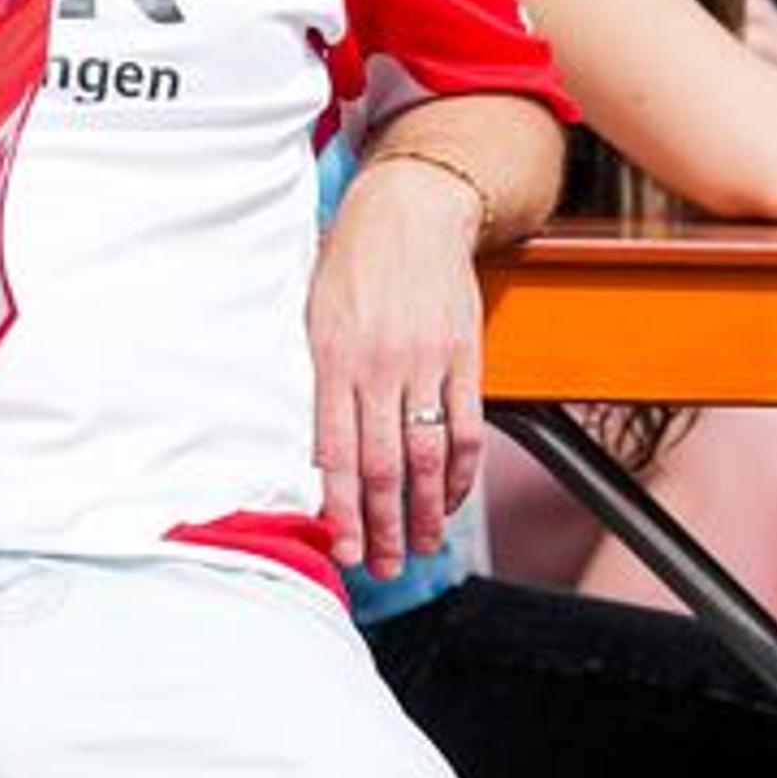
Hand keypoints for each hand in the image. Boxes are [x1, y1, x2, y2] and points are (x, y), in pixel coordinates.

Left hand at [307, 152, 486, 579]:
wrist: (410, 209)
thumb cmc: (349, 263)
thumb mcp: (312, 314)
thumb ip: (315, 380)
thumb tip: (311, 452)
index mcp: (333, 358)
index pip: (335, 451)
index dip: (340, 508)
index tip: (343, 549)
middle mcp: (380, 365)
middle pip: (383, 465)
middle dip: (383, 525)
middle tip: (383, 568)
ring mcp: (427, 362)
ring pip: (427, 455)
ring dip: (425, 510)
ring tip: (420, 547)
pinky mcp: (464, 355)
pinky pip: (465, 426)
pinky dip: (460, 471)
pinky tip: (451, 499)